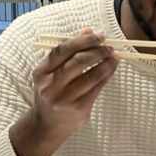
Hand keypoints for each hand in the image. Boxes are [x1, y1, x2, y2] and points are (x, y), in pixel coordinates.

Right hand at [10, 30, 116, 155]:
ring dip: (106, 63)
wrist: (48, 124)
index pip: (63, 50)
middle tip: (109, 47)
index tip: (99, 35)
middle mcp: (50, 86)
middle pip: (78, 61)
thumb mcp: (54, 71)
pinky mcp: (79, 108)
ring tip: (114, 57)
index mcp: (41, 72)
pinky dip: (107, 76)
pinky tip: (111, 69)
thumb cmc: (53, 91)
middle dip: (98, 51)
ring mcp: (64, 99)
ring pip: (91, 75)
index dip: (83, 40)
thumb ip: (70, 51)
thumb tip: (89, 30)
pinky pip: (97, 88)